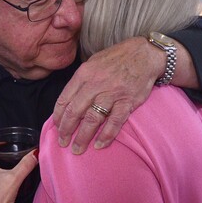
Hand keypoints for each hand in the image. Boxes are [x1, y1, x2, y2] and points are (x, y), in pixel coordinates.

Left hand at [53, 37, 160, 153]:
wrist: (145, 54)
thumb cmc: (117, 58)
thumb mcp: (93, 62)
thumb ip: (80, 80)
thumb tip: (68, 101)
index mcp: (84, 74)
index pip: (65, 99)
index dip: (58, 117)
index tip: (57, 127)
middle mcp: (95, 84)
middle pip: (75, 112)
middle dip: (66, 130)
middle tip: (63, 142)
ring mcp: (112, 94)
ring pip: (92, 119)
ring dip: (83, 137)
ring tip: (78, 149)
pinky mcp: (127, 102)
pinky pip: (114, 122)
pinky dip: (106, 135)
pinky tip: (99, 144)